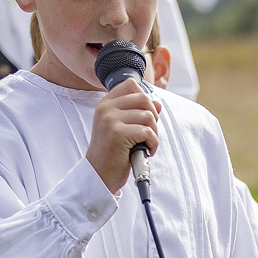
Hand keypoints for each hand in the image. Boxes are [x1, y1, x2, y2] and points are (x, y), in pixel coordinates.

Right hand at [87, 77, 159, 194]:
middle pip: (144, 98)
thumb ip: (138, 112)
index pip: (130, 84)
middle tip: (148, 133)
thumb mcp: (123, 128)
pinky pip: (148, 131)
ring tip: (146, 143)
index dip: (144, 99)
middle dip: (153, 117)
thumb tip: (157, 103)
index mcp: (105, 104)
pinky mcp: (118, 133)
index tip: (143, 117)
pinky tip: (146, 150)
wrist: (99, 173)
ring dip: (154, 133)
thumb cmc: (113, 152)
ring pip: (149, 116)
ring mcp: (110, 120)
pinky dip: (153, 143)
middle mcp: (106, 108)